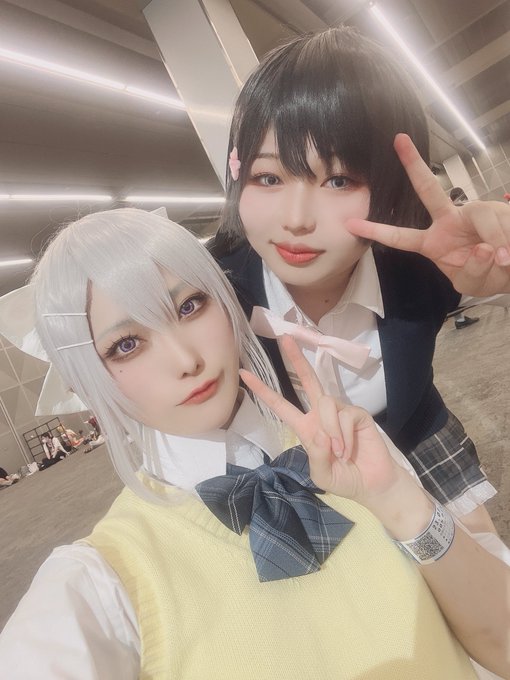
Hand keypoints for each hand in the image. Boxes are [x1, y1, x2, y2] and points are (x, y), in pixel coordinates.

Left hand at [240, 335, 399, 506]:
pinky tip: (349, 449)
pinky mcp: (358, 415)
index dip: (262, 390)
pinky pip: (345, 416)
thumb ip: (316, 455)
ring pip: (326, 403)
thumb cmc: (344, 479)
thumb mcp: (322, 474)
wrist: (371, 485)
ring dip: (331, 431)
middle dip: (297, 359)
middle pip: (306, 381)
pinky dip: (345, 436)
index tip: (244, 374)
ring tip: (340, 453)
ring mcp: (340, 412)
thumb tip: (319, 433)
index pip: (281, 405)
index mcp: (306, 427)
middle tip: (285, 338)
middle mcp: (320, 415)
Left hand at [346, 134, 509, 296]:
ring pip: (480, 226)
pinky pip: (500, 231)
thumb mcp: (473, 284)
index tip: (350, 223)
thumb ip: (472, 272)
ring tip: (504, 263)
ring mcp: (475, 212)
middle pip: (429, 191)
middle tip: (398, 141)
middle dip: (413, 166)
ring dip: (493, 253)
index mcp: (433, 241)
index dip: (376, 231)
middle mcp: (450, 220)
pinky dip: (508, 249)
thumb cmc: (487, 275)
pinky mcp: (499, 210)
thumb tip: (485, 249)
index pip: (400, 236)